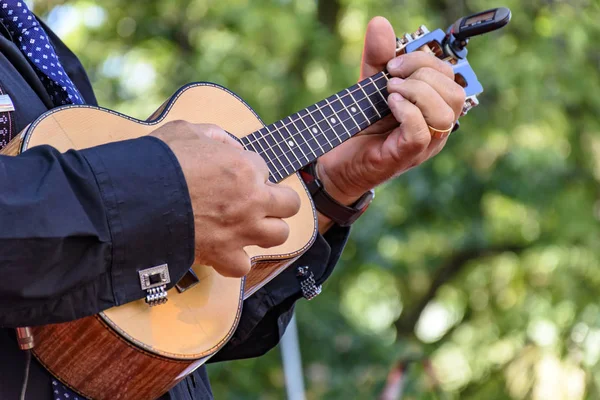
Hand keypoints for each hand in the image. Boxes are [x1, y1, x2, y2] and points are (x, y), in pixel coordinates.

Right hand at [151, 121, 300, 277]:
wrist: (134, 201)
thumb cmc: (158, 162)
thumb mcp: (186, 131)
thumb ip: (214, 135)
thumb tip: (228, 144)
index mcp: (245, 167)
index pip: (264, 167)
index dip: (250, 169)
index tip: (235, 173)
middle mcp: (251, 201)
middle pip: (290, 204)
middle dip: (278, 199)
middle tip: (259, 199)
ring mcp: (240, 230)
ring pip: (279, 235)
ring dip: (268, 230)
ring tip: (251, 225)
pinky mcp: (222, 254)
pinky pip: (243, 266)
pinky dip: (236, 260)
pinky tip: (228, 250)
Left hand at [317, 17, 465, 208]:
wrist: (337, 162)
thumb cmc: (360, 127)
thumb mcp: (370, 86)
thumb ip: (378, 58)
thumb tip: (381, 24)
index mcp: (432, 108)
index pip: (450, 77)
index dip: (424, 61)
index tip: (392, 65)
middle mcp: (435, 127)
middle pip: (454, 93)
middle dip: (423, 75)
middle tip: (390, 78)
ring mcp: (424, 145)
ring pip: (445, 112)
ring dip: (417, 92)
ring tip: (390, 92)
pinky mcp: (406, 155)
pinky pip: (422, 132)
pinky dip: (407, 111)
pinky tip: (389, 104)